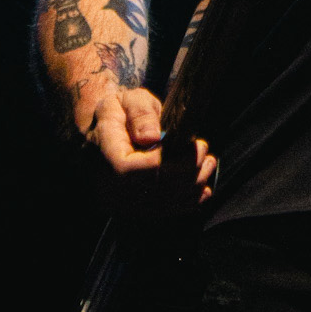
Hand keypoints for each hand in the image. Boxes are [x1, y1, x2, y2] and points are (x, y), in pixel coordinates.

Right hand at [79, 83, 218, 215]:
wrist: (102, 133)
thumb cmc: (118, 112)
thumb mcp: (127, 99)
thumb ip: (140, 113)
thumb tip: (151, 137)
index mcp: (103, 153)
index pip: (130, 169)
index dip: (165, 162)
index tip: (193, 146)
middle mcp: (106, 184)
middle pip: (151, 190)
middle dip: (187, 173)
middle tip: (206, 153)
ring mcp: (117, 201)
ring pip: (159, 204)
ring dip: (191, 188)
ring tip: (208, 165)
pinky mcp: (130, 209)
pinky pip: (160, 212)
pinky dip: (184, 203)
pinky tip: (201, 190)